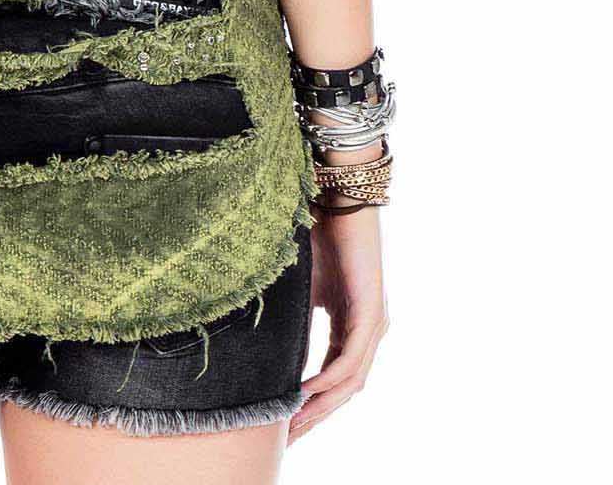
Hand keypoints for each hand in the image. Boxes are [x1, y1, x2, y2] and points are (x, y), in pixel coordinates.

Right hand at [288, 206, 387, 443]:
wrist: (340, 200)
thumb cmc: (319, 235)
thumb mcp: (301, 288)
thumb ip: (294, 320)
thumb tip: (264, 346)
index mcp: (350, 326)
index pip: (332, 377)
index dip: (310, 404)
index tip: (285, 425)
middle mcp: (367, 332)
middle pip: (343, 389)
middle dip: (315, 417)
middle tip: (288, 440)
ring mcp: (373, 325)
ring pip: (350, 381)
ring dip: (322, 406)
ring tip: (295, 424)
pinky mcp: (373, 314)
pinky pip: (352, 359)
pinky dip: (331, 379)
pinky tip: (308, 391)